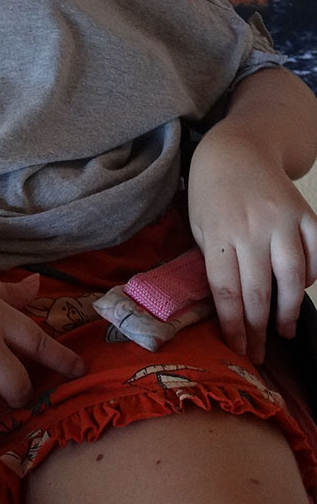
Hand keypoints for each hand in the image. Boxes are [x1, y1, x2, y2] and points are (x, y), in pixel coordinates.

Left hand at [188, 128, 316, 362]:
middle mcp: (252, 230)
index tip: (238, 349)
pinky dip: (311, 274)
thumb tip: (229, 304)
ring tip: (285, 330)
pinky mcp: (305, 213)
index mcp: (219, 235)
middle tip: (261, 354)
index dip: (233, 325)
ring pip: (291, 277)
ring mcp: (283, 221)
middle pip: (258, 291)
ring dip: (289, 310)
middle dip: (259, 329)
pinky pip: (316, 252)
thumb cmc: (209, 193)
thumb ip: (213, 259)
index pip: (227, 292)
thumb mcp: (198, 225)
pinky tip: (300, 288)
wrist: (236, 149)